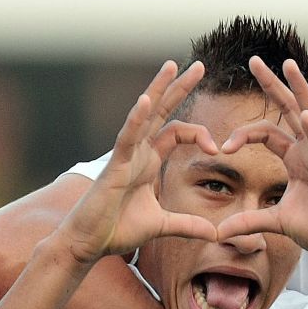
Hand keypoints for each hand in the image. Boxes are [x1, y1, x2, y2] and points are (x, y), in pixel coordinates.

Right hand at [59, 60, 219, 262]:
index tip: (217, 148)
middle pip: (161, 111)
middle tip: (200, 65)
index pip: (177, 131)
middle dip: (180, 88)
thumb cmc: (118, 229)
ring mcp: (125, 155)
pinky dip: (135, 119)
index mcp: (148, 160)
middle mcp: (137, 151)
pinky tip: (145, 100)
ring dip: (158, 89)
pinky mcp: (114, 166)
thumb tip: (216, 233)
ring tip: (173, 66)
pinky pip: (126, 137)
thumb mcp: (162, 225)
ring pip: (143, 115)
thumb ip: (188, 225)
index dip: (200, 134)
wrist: (90, 242)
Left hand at [216, 56, 307, 268]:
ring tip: (287, 65)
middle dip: (272, 84)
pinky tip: (302, 115)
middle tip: (253, 60)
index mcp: (297, 158)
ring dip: (298, 90)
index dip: (243, 134)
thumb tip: (219, 232)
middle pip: (288, 109)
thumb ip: (249, 222)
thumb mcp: (277, 223)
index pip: (267, 132)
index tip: (223, 148)